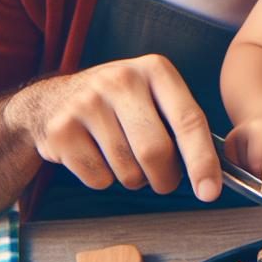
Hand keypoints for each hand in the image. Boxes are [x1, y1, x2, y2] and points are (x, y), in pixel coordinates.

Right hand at [4, 54, 221, 200]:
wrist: (52, 99)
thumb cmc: (118, 103)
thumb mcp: (152, 95)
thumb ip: (181, 124)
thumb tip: (210, 172)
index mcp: (155, 69)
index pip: (189, 120)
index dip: (202, 160)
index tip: (210, 191)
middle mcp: (121, 80)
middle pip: (156, 152)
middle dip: (164, 178)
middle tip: (162, 179)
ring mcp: (88, 103)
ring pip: (128, 170)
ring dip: (133, 178)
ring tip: (122, 155)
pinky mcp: (62, 129)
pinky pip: (98, 178)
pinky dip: (103, 179)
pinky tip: (95, 155)